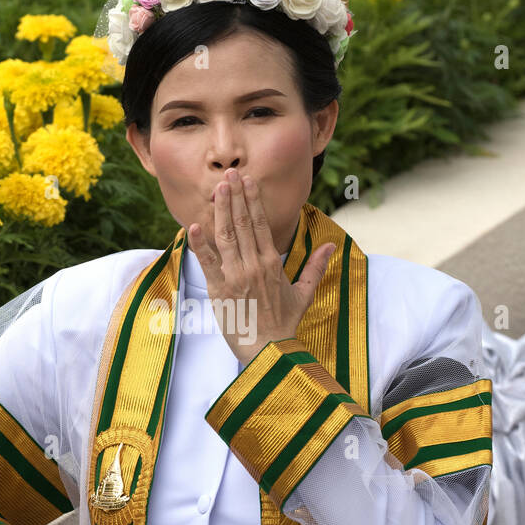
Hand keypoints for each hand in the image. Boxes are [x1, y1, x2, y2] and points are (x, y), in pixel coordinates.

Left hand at [188, 170, 336, 366]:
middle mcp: (254, 265)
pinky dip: (200, 245)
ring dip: (220, 211)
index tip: (247, 181)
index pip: (261, 224)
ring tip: (217, 189)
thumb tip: (331, 247)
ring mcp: (236, 277)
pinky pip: (208, 263)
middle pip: (242, 224)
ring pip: (226, 237)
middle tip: (229, 174)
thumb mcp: (303, 294)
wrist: (269, 350)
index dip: (252, 200)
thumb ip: (315, 267)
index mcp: (272, 263)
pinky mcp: (220, 290)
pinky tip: (193, 226)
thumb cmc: (284, 324)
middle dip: (235, 197)